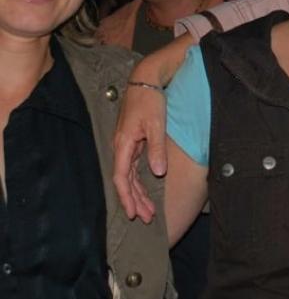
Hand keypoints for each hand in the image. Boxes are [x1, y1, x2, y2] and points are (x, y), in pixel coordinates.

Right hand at [112, 34, 194, 219]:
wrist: (146, 80)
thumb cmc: (150, 101)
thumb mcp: (156, 124)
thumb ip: (156, 149)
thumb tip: (157, 173)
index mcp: (124, 144)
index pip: (122, 177)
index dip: (127, 197)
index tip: (133, 213)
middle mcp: (122, 146)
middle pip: (125, 180)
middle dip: (135, 200)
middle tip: (146, 218)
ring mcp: (127, 144)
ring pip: (130, 175)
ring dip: (137, 193)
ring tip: (148, 210)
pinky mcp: (134, 140)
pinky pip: (134, 166)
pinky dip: (139, 180)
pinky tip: (146, 189)